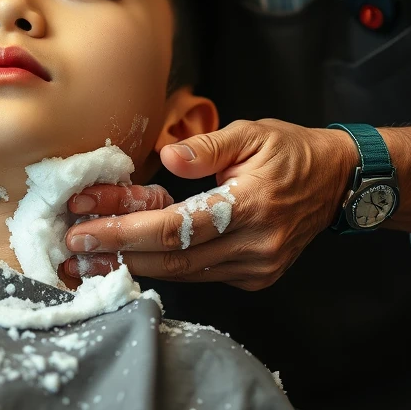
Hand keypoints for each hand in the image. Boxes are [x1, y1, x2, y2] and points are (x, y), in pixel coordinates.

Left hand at [62, 120, 356, 290]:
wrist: (339, 182)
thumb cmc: (291, 151)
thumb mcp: (252, 133)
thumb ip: (208, 147)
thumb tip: (167, 157)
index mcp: (252, 207)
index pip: (176, 229)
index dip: (126, 232)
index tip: (84, 230)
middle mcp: (255, 246)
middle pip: (172, 260)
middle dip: (117, 256)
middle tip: (70, 253)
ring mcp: (256, 268)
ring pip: (183, 273)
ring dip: (133, 266)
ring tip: (87, 261)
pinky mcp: (254, 276)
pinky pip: (199, 274)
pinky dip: (162, 265)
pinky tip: (128, 258)